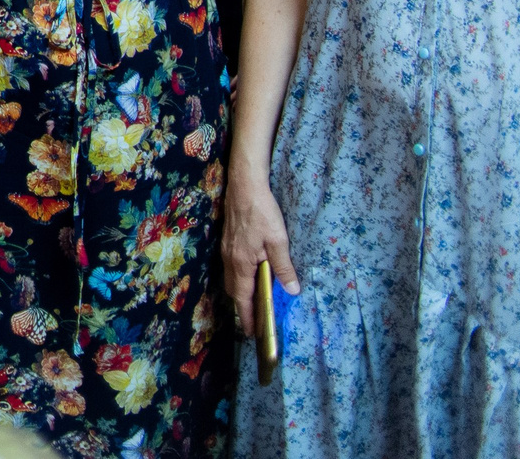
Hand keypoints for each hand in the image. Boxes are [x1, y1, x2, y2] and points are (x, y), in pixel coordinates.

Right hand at [220, 160, 297, 335]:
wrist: (244, 185)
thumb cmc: (262, 212)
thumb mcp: (278, 241)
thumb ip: (283, 267)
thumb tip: (292, 290)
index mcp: (242, 263)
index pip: (243, 298)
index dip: (248, 316)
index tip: (253, 333)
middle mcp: (230, 259)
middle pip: (233, 291)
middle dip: (243, 307)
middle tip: (255, 321)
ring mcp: (226, 249)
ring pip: (230, 278)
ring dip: (240, 293)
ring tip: (253, 302)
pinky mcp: (227, 240)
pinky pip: (230, 267)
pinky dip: (238, 279)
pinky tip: (248, 276)